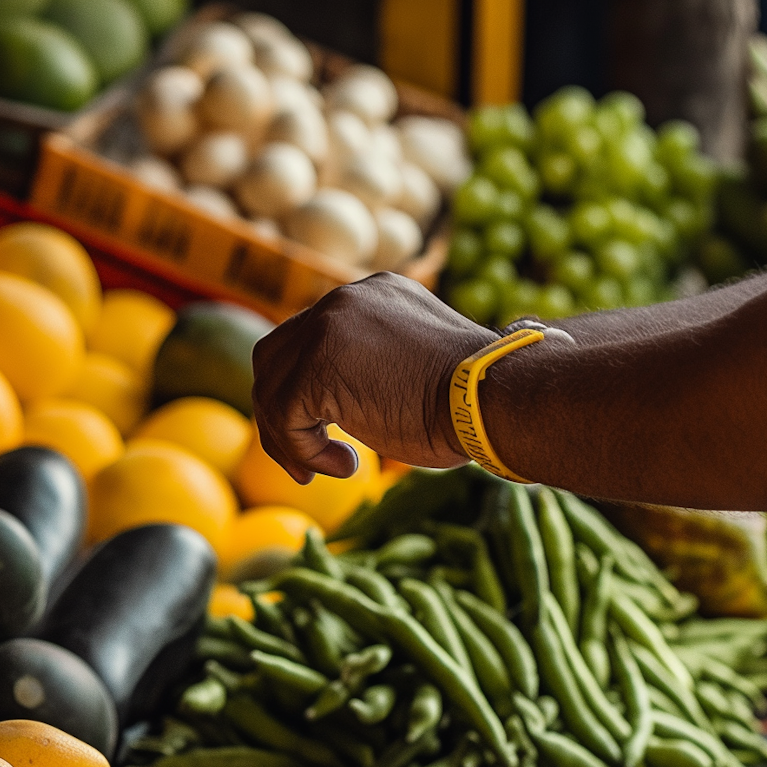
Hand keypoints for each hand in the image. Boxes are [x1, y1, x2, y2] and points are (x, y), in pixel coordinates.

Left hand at [250, 274, 489, 481]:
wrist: (495, 396)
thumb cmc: (474, 400)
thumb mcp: (417, 368)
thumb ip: (378, 367)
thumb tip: (344, 405)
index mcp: (371, 296)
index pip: (308, 339)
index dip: (302, 391)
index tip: (323, 434)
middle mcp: (343, 302)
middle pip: (275, 357)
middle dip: (281, 414)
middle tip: (302, 462)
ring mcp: (326, 328)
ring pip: (271, 388)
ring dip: (291, 439)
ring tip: (326, 470)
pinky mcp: (316, 365)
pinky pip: (283, 416)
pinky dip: (303, 450)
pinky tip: (347, 466)